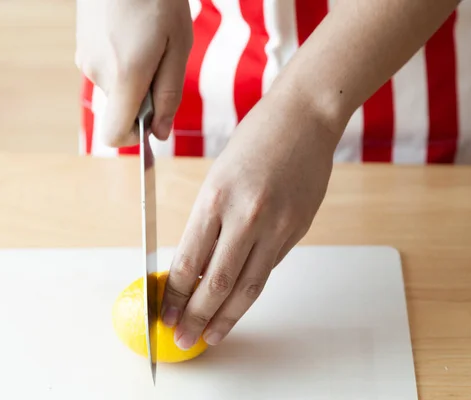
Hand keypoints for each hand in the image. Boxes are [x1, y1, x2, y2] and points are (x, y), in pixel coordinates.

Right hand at [75, 0, 191, 145]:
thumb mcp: (178, 48)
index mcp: (124, 76)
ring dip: (135, 78)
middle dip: (144, 98)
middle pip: (122, 109)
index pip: (115, 134)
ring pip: (116, 89)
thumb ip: (169, 95)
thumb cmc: (158, 1)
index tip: (153, 123)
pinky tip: (133, 37)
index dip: (135, 137)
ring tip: (148, 43)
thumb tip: (159, 133)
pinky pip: (107, 72)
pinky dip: (123, 64)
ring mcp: (85, 60)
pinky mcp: (81, 50)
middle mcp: (98, 73)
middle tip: (161, 62)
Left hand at [160, 88, 341, 348]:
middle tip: (184, 340)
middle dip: (197, 317)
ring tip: (212, 337)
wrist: (305, 119)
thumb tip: (199, 267)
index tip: (165, 315)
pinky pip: (270, 266)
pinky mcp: (298, 230)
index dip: (175, 295)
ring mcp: (277, 225)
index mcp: (216, 198)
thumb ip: (211, 222)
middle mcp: (246, 216)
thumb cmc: (256, 140)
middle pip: (217, 283)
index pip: (189, 261)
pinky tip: (239, 301)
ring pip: (248, 286)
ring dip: (227, 317)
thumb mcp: (219, 177)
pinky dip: (251, 287)